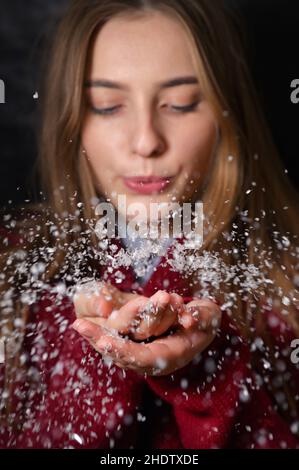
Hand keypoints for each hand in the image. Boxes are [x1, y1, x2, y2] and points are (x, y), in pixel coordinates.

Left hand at [72, 285, 221, 375]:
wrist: (204, 326)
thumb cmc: (206, 320)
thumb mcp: (207, 318)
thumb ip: (200, 319)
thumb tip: (190, 320)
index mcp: (171, 356)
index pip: (143, 357)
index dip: (124, 350)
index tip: (103, 341)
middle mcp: (156, 359)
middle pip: (124, 354)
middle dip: (102, 340)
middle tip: (80, 326)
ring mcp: (146, 353)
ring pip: (118, 349)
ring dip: (98, 336)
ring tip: (78, 325)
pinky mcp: (140, 344)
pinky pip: (118, 342)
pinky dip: (102, 334)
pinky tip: (86, 327)